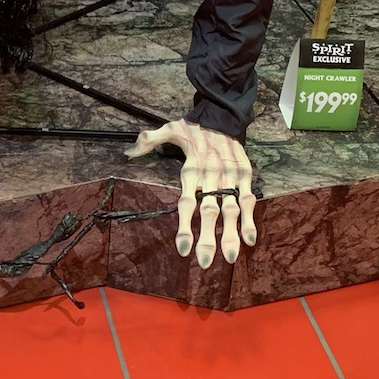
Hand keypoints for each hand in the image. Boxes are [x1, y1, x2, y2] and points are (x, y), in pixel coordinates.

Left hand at [125, 119, 257, 268]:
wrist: (223, 115)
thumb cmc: (193, 128)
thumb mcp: (168, 129)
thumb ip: (149, 141)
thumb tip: (128, 152)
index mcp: (191, 170)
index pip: (187, 203)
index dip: (185, 226)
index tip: (183, 248)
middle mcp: (211, 177)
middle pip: (209, 212)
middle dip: (209, 238)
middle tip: (206, 262)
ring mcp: (229, 177)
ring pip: (231, 209)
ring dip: (231, 234)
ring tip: (230, 258)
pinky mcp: (244, 175)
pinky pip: (248, 198)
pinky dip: (250, 218)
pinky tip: (249, 239)